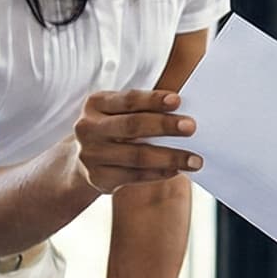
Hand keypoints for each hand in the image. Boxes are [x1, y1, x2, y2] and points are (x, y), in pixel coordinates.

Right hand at [71, 90, 199, 195]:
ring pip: (137, 156)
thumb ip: (143, 110)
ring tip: (195, 160)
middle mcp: (88, 128)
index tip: (177, 100)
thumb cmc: (113, 129)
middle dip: (164, 126)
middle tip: (191, 127)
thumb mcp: (118, 112)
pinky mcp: (98, 178)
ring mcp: (91, 155)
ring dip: (170, 157)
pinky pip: (135, 176)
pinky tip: (177, 170)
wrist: (81, 161)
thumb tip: (184, 114)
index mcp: (95, 104)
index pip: (128, 100)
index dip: (153, 100)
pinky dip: (159, 173)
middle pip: (132, 126)